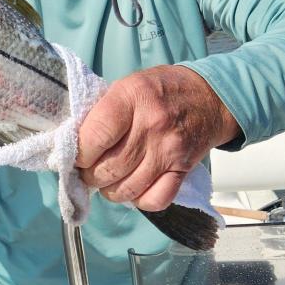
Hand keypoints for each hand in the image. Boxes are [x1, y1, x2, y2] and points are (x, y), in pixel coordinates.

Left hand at [75, 65, 238, 211]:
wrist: (209, 97)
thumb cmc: (160, 89)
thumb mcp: (127, 85)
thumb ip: (102, 111)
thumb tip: (74, 142)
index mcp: (131, 98)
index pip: (95, 136)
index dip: (79, 153)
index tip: (75, 155)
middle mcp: (151, 125)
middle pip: (108, 168)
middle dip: (90, 175)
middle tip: (88, 170)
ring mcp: (169, 150)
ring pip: (127, 189)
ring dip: (109, 190)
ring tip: (106, 180)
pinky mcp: (183, 170)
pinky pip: (154, 200)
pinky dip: (138, 200)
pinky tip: (133, 187)